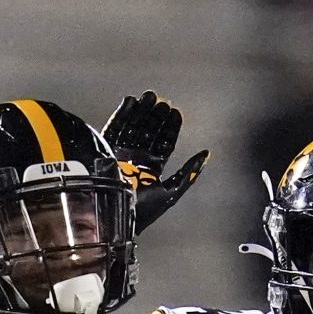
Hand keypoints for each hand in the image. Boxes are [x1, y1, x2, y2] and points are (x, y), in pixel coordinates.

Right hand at [102, 90, 208, 230]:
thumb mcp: (171, 192)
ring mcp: (120, 154)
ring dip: (140, 111)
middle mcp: (137, 160)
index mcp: (152, 169)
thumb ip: (189, 173)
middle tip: (162, 101)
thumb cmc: (141, 211)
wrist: (111, 217)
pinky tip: (129, 101)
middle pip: (148, 132)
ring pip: (132, 127)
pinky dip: (121, 115)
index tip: (176, 112)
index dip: (170, 127)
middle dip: (155, 116)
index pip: (163, 143)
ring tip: (148, 96)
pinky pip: (114, 129)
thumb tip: (207, 153)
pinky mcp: (105, 151)